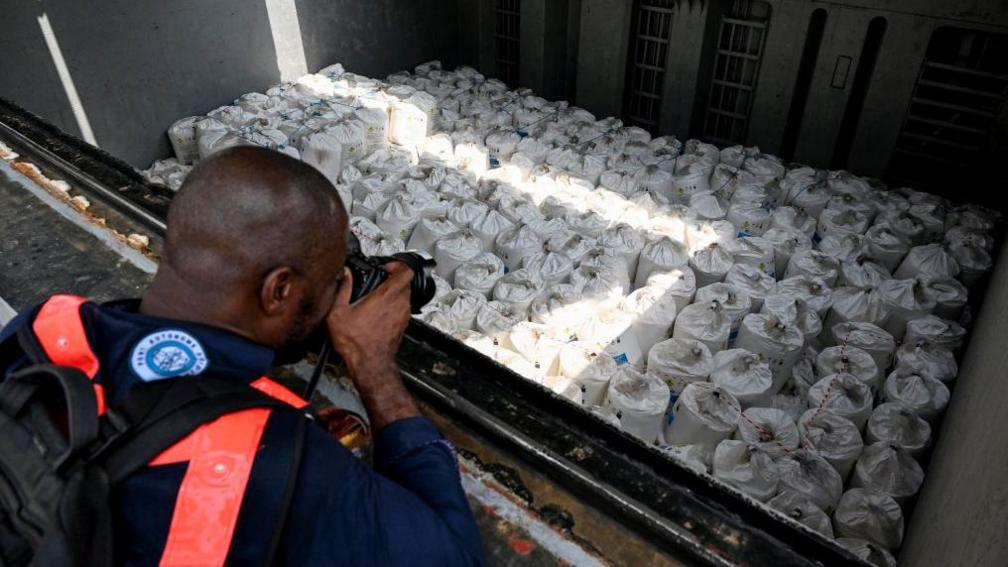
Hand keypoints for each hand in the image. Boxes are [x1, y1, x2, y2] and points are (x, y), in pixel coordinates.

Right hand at [325, 262, 419, 430]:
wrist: (370, 364)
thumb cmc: (356, 342)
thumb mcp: (338, 312)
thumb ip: (343, 289)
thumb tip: (345, 274)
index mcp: (387, 296)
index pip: (405, 271)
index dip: (397, 264)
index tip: (385, 267)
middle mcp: (400, 304)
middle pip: (404, 282)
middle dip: (391, 278)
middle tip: (376, 280)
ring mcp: (403, 315)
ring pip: (404, 295)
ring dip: (391, 293)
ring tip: (374, 297)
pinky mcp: (402, 325)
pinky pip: (401, 308)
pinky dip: (391, 306)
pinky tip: (375, 312)